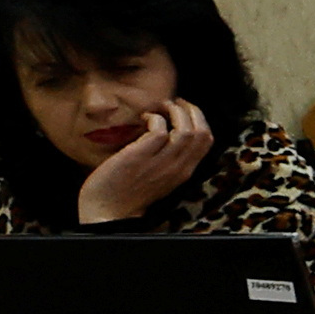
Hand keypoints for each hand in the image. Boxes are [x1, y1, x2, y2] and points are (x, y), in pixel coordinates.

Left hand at [74, 97, 211, 224]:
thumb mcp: (159, 178)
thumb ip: (169, 160)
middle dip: (191, 110)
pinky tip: (143, 117)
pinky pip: (159, 129)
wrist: (107, 212)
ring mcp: (160, 163)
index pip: (207, 141)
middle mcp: (177, 168)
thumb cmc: (129, 193)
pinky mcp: (140, 157)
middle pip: (201, 132)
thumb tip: (169, 133)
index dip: (199, 119)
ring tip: (160, 107)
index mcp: (184, 172)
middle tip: (175, 102)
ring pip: (185, 129)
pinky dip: (154, 117)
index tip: (186, 111)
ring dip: (174, 111)